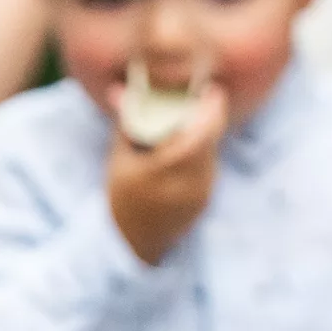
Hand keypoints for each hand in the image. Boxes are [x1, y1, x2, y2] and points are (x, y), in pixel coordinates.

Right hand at [104, 84, 227, 263]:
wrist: (130, 241)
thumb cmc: (120, 195)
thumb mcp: (118, 158)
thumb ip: (126, 123)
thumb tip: (120, 90)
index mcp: (164, 169)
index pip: (200, 133)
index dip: (212, 109)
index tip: (211, 89)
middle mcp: (188, 182)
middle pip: (211, 139)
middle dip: (211, 115)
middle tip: (207, 95)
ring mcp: (200, 193)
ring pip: (213, 152)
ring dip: (209, 132)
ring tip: (198, 115)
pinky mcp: (206, 199)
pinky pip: (210, 166)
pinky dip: (205, 151)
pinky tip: (193, 141)